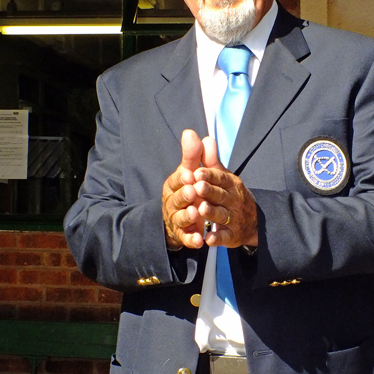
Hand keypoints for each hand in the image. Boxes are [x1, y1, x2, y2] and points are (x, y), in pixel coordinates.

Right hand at [162, 130, 204, 248]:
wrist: (183, 218)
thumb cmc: (188, 190)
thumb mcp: (191, 172)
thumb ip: (194, 155)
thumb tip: (191, 133)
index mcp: (174, 185)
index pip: (176, 180)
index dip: (182, 177)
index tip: (190, 173)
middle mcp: (173, 202)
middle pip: (177, 199)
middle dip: (184, 195)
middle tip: (193, 191)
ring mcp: (177, 219)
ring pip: (180, 218)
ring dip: (187, 216)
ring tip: (196, 213)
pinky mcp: (183, 235)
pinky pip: (186, 238)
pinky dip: (192, 239)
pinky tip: (200, 240)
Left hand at [194, 137, 257, 247]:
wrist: (253, 222)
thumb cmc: (231, 195)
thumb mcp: (223, 177)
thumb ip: (211, 160)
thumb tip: (206, 138)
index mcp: (231, 184)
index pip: (220, 178)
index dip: (209, 175)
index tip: (197, 172)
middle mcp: (233, 200)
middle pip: (220, 195)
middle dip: (209, 191)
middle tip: (197, 187)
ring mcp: (233, 218)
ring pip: (221, 215)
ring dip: (212, 212)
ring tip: (201, 209)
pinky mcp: (231, 236)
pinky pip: (224, 237)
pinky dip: (217, 238)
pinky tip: (208, 239)